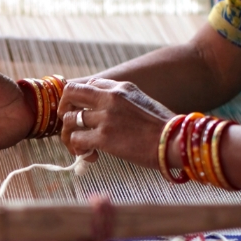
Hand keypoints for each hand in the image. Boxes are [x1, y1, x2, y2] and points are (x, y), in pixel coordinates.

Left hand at [58, 78, 174, 168]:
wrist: (175, 142)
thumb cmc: (163, 128)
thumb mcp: (142, 102)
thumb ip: (122, 102)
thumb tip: (103, 114)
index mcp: (120, 87)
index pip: (89, 84)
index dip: (81, 100)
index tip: (84, 112)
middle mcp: (110, 97)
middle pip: (70, 92)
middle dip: (65, 108)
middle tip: (71, 124)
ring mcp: (105, 117)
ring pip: (70, 119)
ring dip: (71, 134)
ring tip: (82, 146)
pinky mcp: (103, 137)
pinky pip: (76, 139)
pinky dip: (79, 149)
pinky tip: (90, 156)